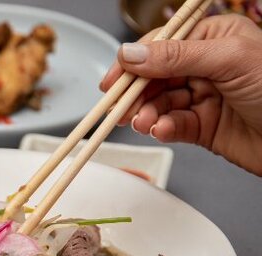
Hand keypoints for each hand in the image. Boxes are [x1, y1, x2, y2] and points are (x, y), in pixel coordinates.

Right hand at [100, 15, 261, 175]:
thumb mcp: (228, 60)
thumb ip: (176, 57)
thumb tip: (131, 54)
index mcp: (213, 38)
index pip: (162, 44)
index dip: (134, 62)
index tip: (112, 82)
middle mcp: (206, 65)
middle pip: (154, 77)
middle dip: (137, 94)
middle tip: (121, 109)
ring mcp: (202, 97)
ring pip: (158, 103)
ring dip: (147, 114)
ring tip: (145, 123)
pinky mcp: (202, 126)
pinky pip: (171, 125)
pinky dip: (162, 129)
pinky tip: (162, 130)